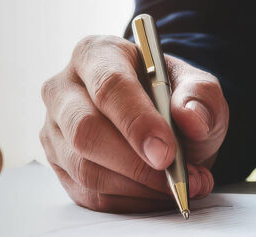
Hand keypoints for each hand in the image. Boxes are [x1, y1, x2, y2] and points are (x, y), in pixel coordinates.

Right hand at [39, 35, 227, 212]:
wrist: (160, 123)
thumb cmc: (171, 99)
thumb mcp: (197, 88)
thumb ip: (200, 97)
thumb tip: (192, 119)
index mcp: (96, 55)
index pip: (109, 86)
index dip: (137, 122)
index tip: (166, 151)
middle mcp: (64, 89)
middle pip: (85, 131)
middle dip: (134, 162)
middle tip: (175, 177)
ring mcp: (55, 130)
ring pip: (85, 169)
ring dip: (137, 186)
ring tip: (177, 186)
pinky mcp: (58, 165)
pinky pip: (88, 194)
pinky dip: (129, 200)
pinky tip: (155, 193)